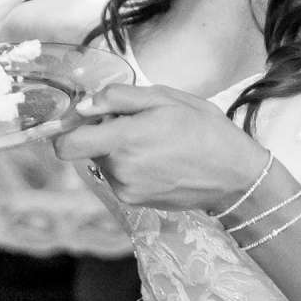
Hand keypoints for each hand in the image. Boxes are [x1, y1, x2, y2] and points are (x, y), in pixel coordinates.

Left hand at [51, 83, 271, 214]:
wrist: (234, 177)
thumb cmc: (205, 130)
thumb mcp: (166, 98)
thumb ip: (118, 98)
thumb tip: (83, 105)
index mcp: (125, 139)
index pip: (66, 144)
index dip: (68, 128)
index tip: (85, 117)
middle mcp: (119, 169)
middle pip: (87, 148)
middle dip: (104, 133)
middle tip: (139, 123)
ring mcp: (126, 189)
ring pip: (103, 161)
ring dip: (119, 150)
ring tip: (156, 142)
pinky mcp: (134, 201)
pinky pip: (118, 177)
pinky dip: (130, 166)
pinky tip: (159, 160)